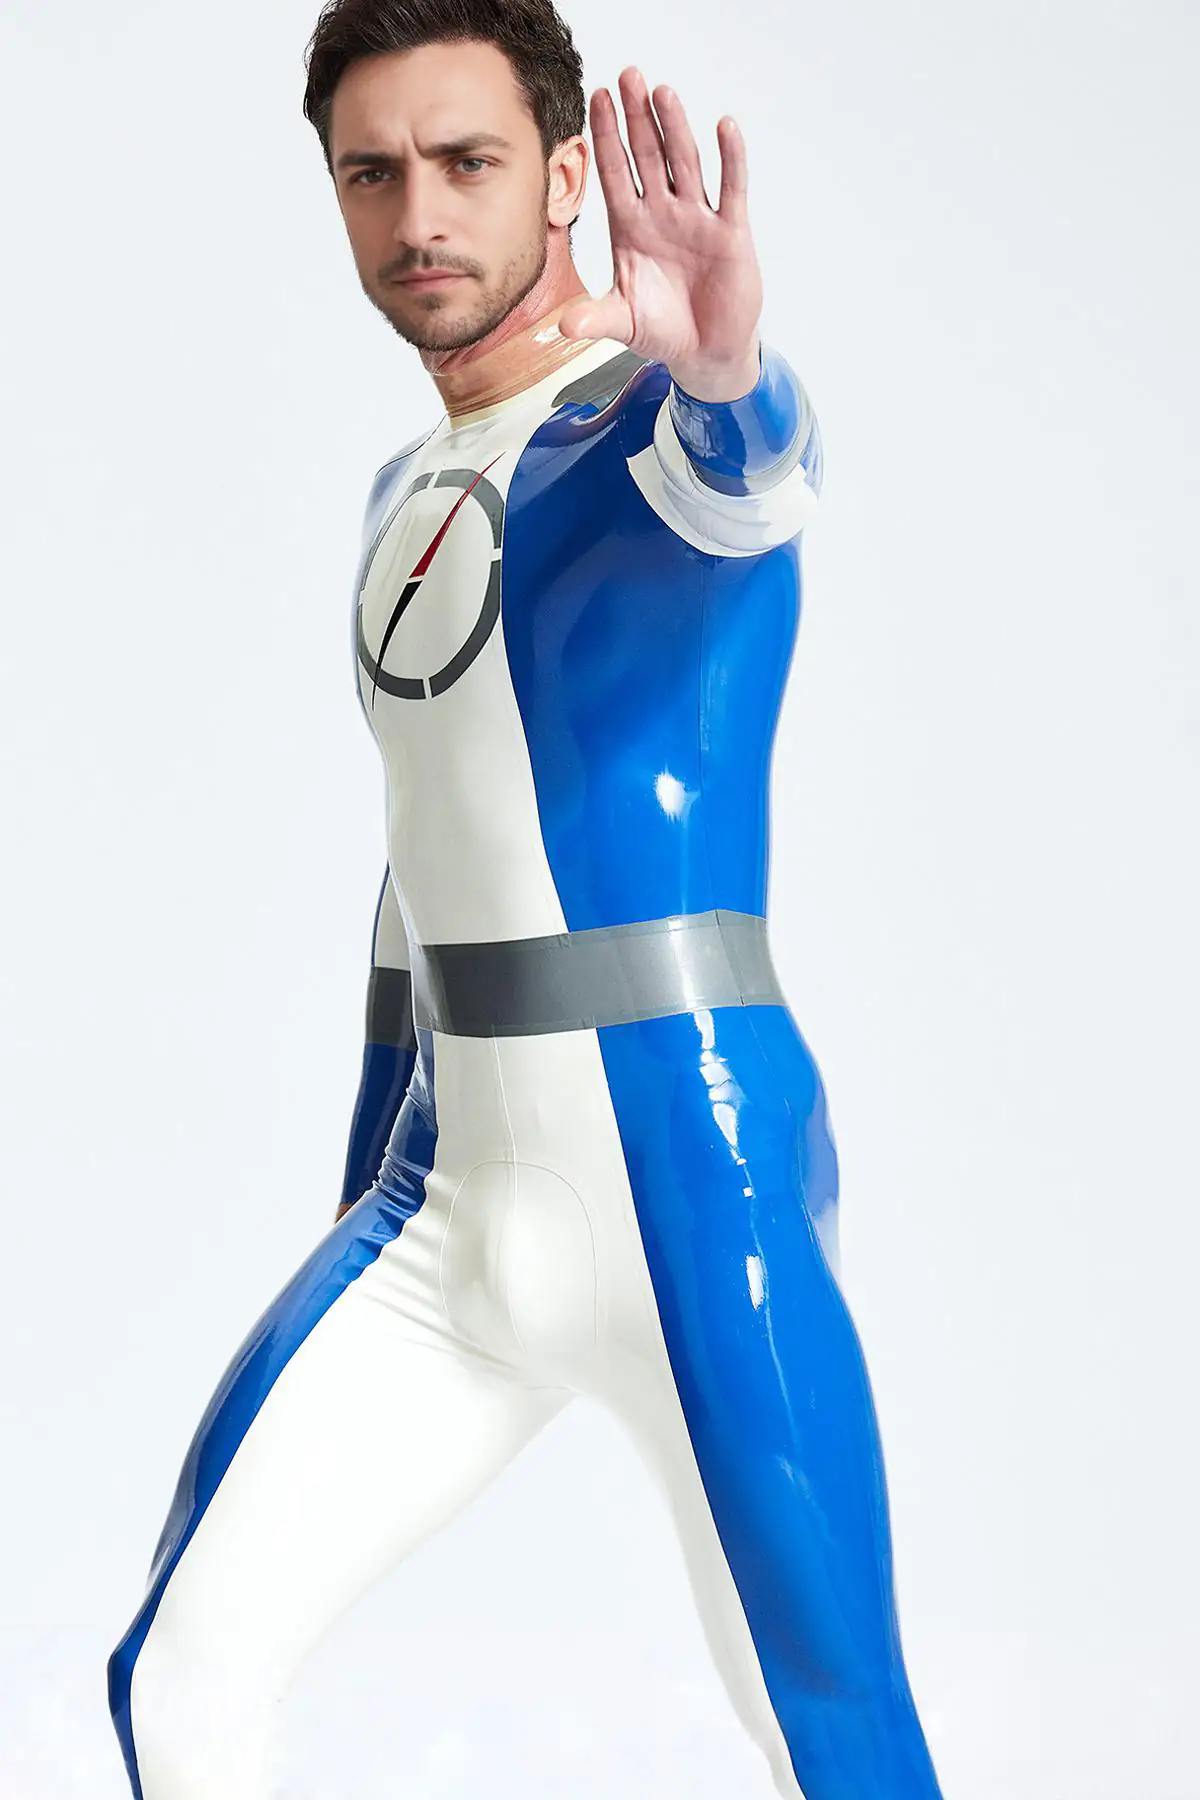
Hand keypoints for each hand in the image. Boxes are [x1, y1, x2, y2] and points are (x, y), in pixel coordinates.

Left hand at [557, 67, 762, 401]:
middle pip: (648, 156)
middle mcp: (662, 214)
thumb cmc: (662, 331)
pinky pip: (731, 188)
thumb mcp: (623, 324)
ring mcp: (697, 219)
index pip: (615, 173)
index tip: (597, 98)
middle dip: (638, 118)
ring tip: (662, 93)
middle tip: (628, 75)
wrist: (705, 353)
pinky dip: (730, 159)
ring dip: (675, 128)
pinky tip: (724, 127)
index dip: (607, 137)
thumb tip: (565, 325)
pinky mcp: (730, 233)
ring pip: (685, 163)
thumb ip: (596, 318)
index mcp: (631, 228)